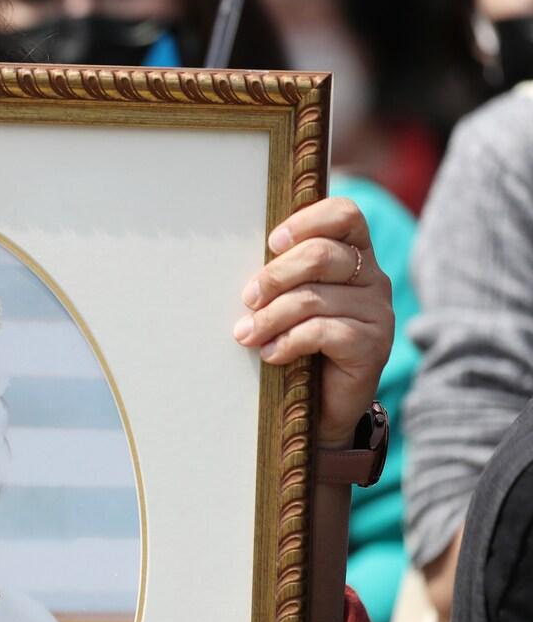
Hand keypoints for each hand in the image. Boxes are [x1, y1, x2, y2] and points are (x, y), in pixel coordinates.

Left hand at [234, 197, 393, 444]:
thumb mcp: (289, 301)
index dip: (307, 221)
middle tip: (247, 299)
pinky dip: (288, 341)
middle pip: (322, 255)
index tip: (271, 242)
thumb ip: (281, 277)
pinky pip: (323, 332)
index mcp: (354, 255)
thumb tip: (245, 271)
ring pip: (314, 298)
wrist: (322, 406)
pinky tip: (271, 354)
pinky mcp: (374, 345)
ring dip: (270, 317)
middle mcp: (373, 277)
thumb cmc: (299, 344)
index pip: (345, 215)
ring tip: (247, 335)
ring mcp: (377, 312)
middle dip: (274, 276)